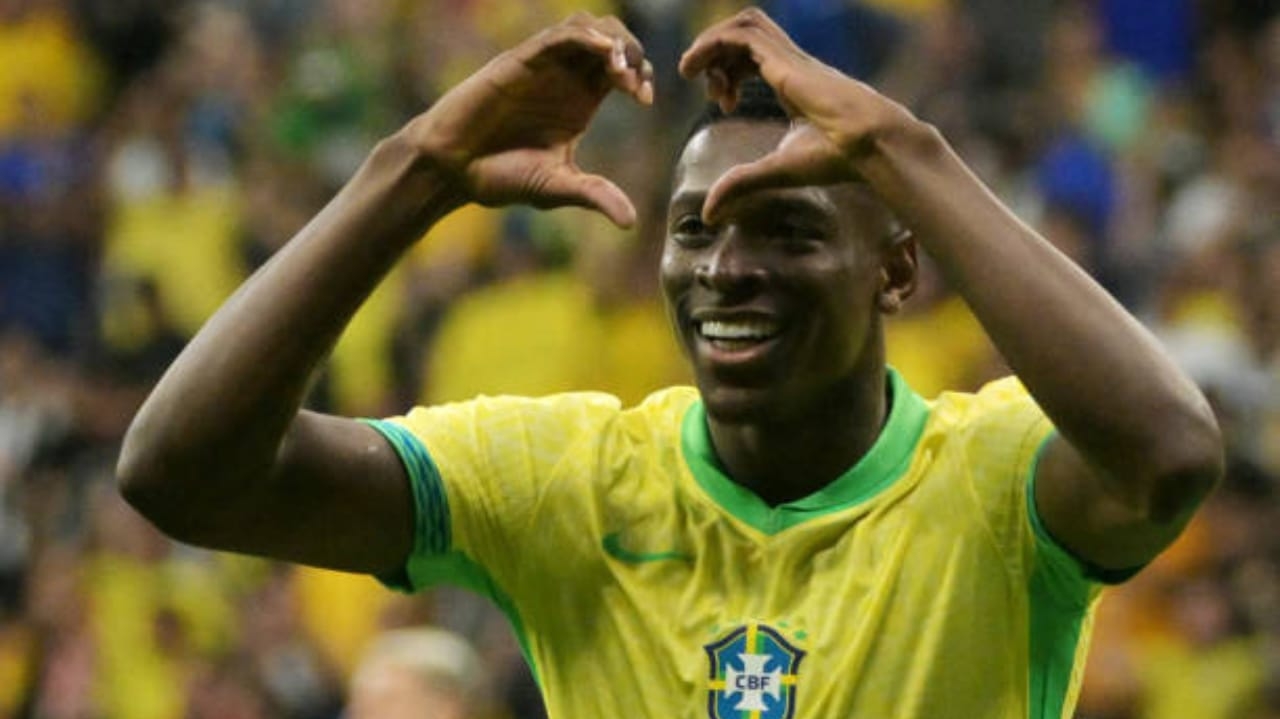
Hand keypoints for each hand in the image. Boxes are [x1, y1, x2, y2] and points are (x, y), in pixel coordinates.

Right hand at [408, 13, 652, 226]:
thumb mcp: (556, 187)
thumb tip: (631, 223)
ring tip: (620, 71)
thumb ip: (594, 195)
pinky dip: (586, 37)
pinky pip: (560, 36)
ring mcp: (543, 67)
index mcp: (579, 101)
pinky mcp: (520, 61)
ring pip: (588, 27)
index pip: (622, 70)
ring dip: (613, 40)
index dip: (640, 74)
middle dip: (632, 52)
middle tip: (634, 85)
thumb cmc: (500, 177)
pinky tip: (603, 53)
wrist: (452, 169)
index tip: (644, 99)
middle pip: (612, 40)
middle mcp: (564, 78)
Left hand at [678, 9, 914, 221]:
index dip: (730, 73)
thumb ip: (741, 185)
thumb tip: (709, 216)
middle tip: (707, 87)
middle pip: (747, 34)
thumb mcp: (776, 170)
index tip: (724, 103)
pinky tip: (693, 68)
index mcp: (793, 82)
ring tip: (690, 70)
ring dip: (711, 43)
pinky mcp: (783, 59)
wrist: (870, 143)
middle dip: (717, 53)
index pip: (755, 57)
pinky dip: (711, 43)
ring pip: (743, 25)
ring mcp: (788, 57)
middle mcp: (790, 64)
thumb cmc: (836, 156)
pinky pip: (740, 35)